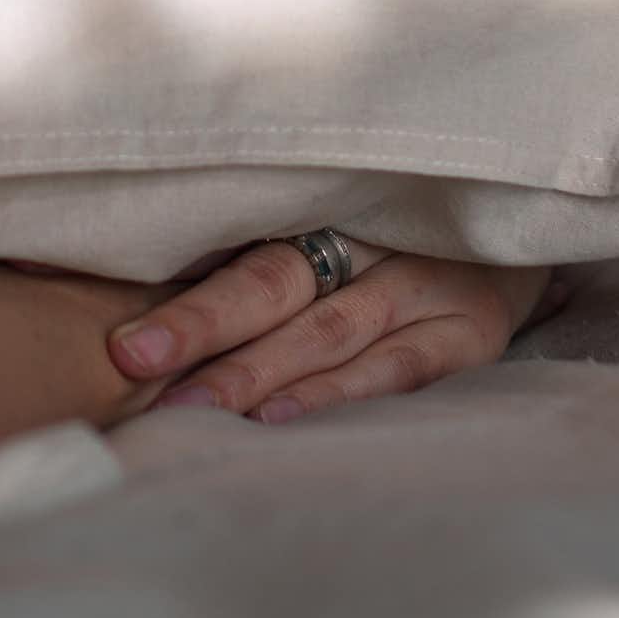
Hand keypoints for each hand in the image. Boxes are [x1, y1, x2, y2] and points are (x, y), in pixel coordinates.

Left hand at [102, 240, 553, 423]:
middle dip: (200, 325)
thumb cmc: (384, 227)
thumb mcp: (319, 212)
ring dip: (255, 373)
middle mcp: (372, 232)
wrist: (513, 225)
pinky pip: (396, 369)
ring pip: (326, 331)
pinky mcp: (471, 331)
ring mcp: (426, 282)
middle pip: (272, 281)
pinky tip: (279, 419)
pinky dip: (334, 394)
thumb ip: (236, 242)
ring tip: (193, 409)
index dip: (180, 290)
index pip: (238, 242)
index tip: (116, 333)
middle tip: (132, 361)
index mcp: (319, 198)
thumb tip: (105, 283)